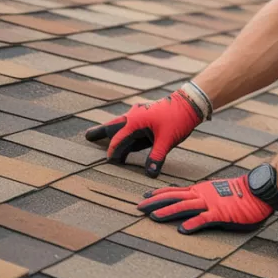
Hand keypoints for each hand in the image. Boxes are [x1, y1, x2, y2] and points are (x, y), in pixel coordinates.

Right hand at [84, 90, 201, 176]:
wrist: (190, 103)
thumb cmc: (177, 119)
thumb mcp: (166, 140)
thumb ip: (157, 157)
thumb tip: (150, 174)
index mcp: (135, 121)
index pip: (118, 139)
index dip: (113, 152)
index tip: (109, 162)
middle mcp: (134, 116)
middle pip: (114, 126)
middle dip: (101, 132)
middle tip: (87, 136)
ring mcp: (141, 114)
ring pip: (122, 125)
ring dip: (113, 133)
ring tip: (100, 138)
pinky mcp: (148, 116)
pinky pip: (132, 126)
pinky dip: (126, 133)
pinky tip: (125, 139)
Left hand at [138, 175, 273, 233]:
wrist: (258, 191)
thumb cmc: (240, 194)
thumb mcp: (217, 194)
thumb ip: (205, 198)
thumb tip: (194, 204)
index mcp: (200, 191)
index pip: (175, 191)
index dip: (159, 193)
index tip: (145, 196)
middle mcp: (201, 195)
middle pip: (174, 197)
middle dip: (155, 202)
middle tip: (138, 207)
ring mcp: (210, 204)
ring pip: (185, 207)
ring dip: (168, 212)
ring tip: (153, 217)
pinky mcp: (221, 214)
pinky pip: (205, 219)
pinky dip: (193, 224)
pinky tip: (183, 229)